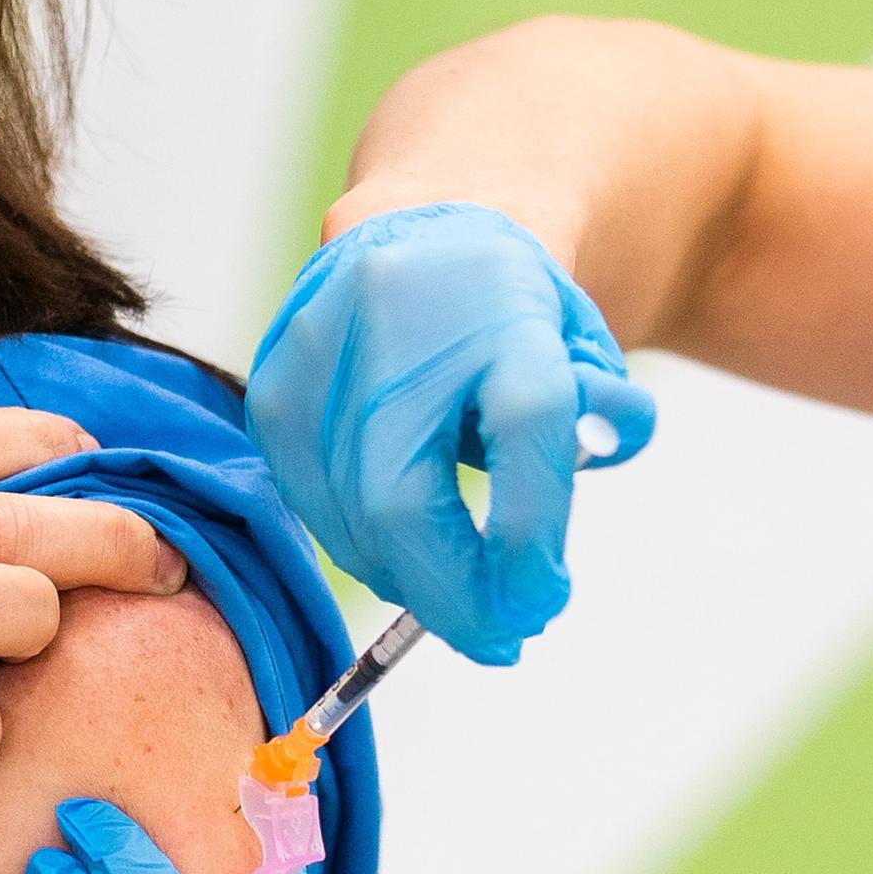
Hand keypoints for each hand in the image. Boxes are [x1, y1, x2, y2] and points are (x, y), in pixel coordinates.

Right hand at [245, 202, 654, 663]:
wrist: (414, 233)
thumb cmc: (507, 316)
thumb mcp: (581, 354)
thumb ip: (600, 429)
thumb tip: (542, 556)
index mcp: (497, 302)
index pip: (525, 422)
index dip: (530, 533)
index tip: (541, 603)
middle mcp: (397, 318)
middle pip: (405, 498)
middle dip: (454, 597)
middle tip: (498, 640)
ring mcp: (318, 353)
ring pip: (353, 521)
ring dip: (411, 582)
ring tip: (459, 594)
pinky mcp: (271, 392)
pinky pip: (312, 510)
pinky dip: (363, 549)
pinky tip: (402, 550)